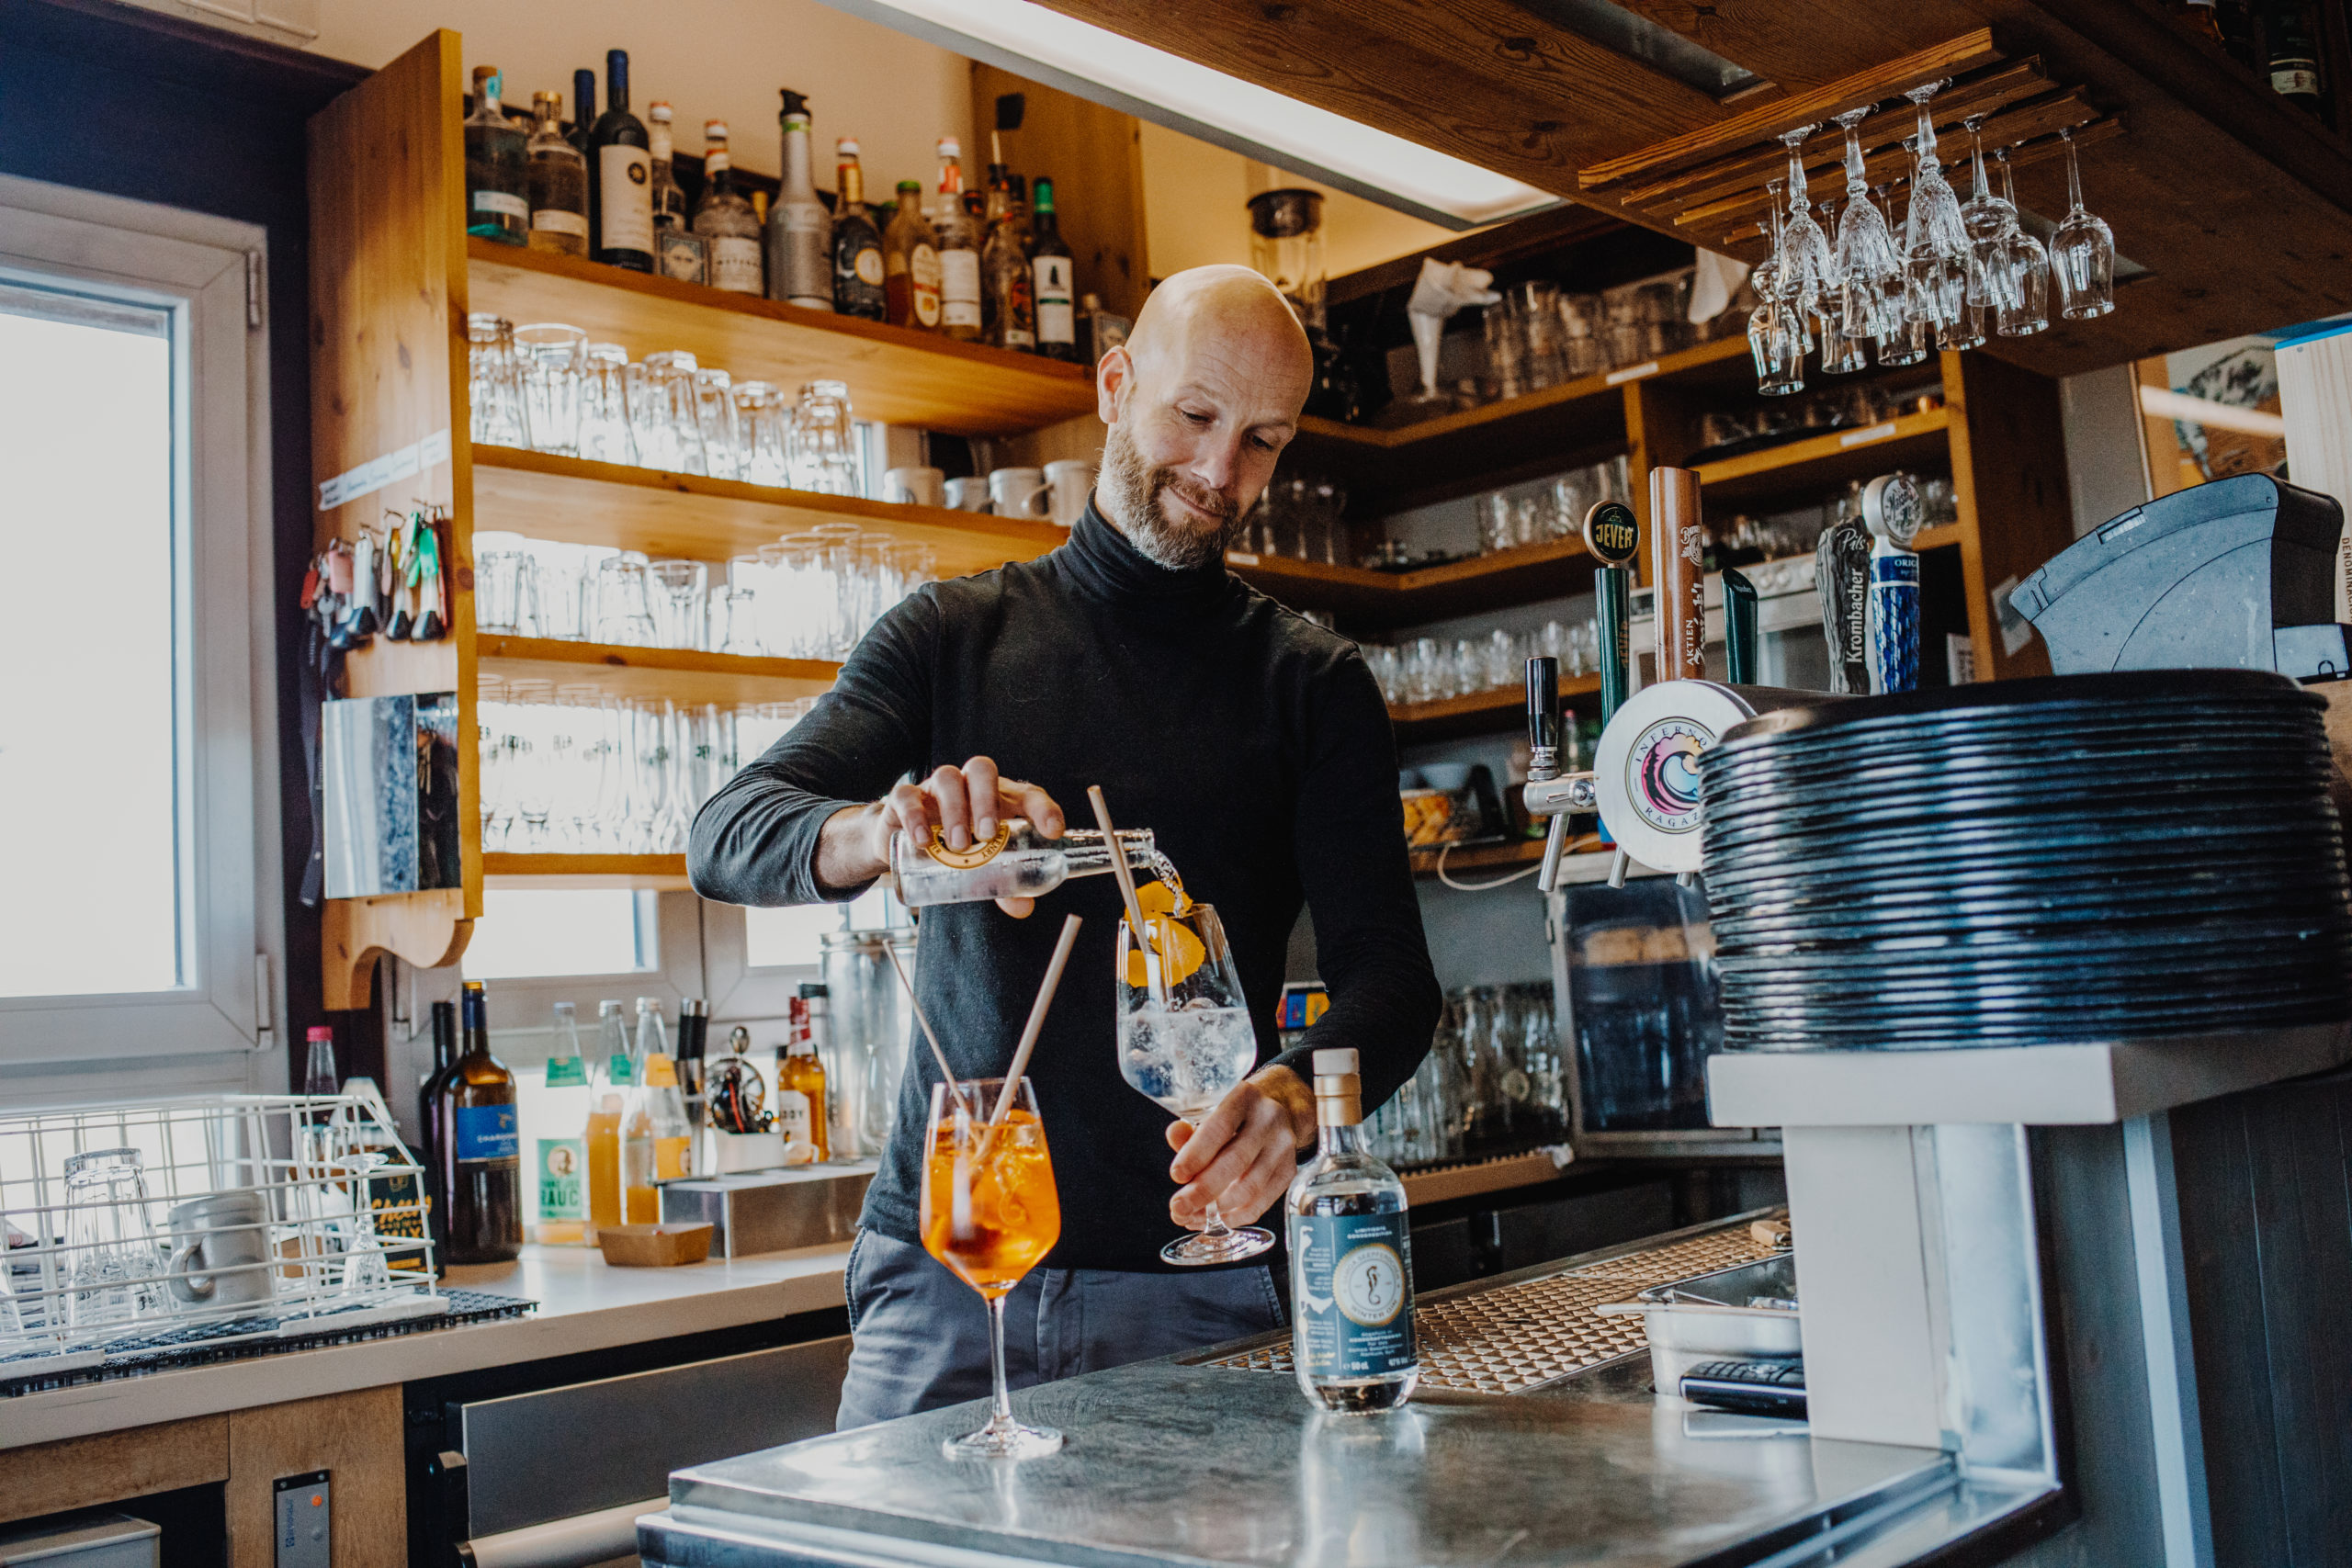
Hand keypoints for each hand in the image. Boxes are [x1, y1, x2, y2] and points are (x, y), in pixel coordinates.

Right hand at [872, 757, 1064, 916]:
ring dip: (955, 810)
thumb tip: (1022, 906)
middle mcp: (969, 786)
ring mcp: (935, 789)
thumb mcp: (984, 867)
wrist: (904, 845)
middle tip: (987, 834)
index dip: (1044, 809)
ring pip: (947, 778)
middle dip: (987, 800)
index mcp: (999, 799)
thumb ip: (1004, 886)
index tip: (1053, 831)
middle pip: (982, 771)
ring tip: (958, 845)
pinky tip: (921, 841)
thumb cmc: (957, 850)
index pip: (1027, 794)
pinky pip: (907, 796)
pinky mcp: (904, 799)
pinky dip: (914, 815)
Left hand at [1164, 1065, 1316, 1228]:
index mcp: (1245, 1098)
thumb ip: (1191, 1130)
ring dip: (1216, 1210)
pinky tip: (1214, 1219)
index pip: (1220, 1127)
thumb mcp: (1213, 1113)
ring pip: (1250, 1187)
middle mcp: (1269, 1121)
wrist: (1280, 1110)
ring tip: (1191, 1216)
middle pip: (1236, 1161)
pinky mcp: (1289, 1171)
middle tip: (1178, 1207)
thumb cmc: (1236, 1116)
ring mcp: (1283, 1147)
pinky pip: (1262, 1202)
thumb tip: (1174, 1135)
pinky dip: (1235, 1217)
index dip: (1197, 1154)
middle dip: (1203, 1190)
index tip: (1176, 1175)